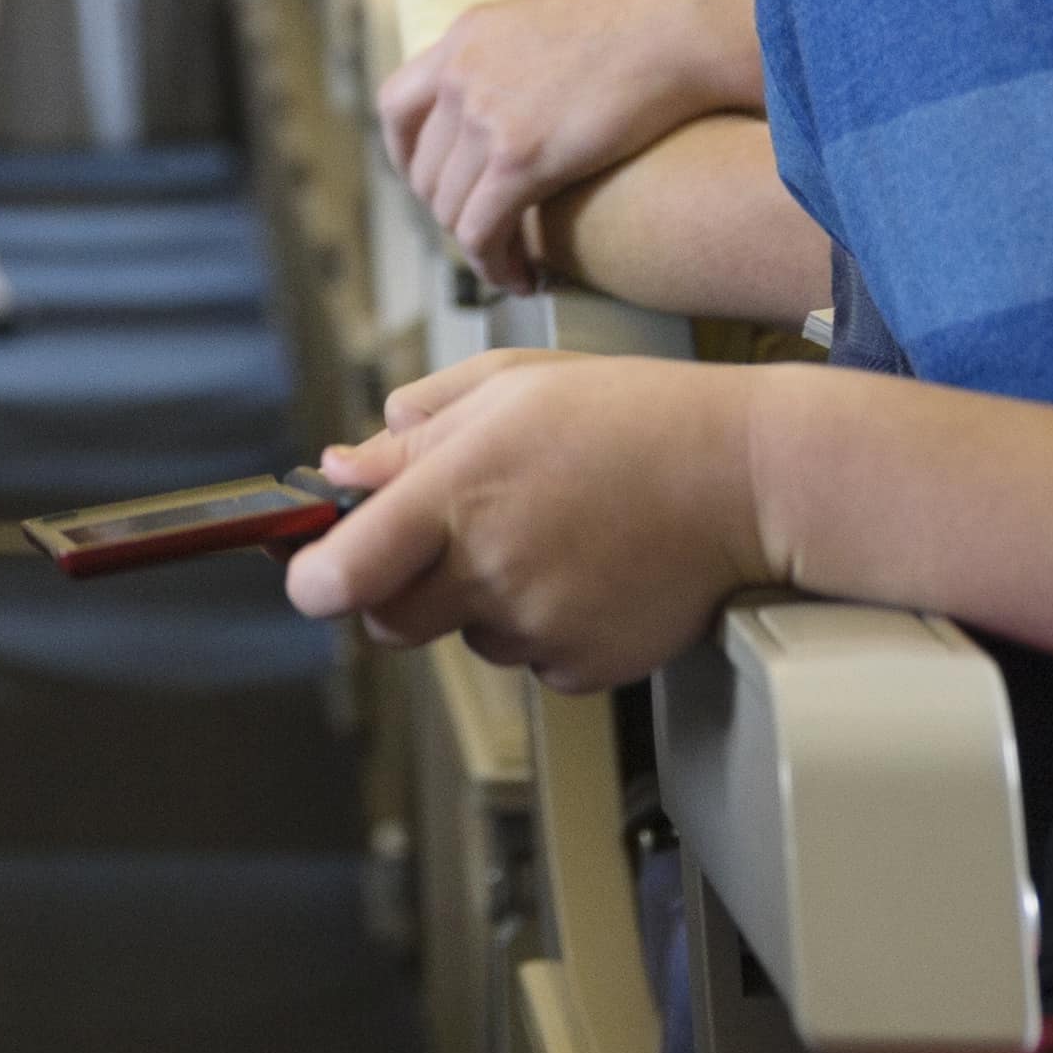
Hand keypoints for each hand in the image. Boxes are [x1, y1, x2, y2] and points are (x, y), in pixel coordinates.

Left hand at [282, 346, 779, 693]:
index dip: (311, 581)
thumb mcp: (505, 384)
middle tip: (441, 542)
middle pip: (389, 622)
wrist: (744, 475)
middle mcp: (491, 568)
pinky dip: (542, 627)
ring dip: (480, 601)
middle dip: (394, 590)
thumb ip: (414, 427)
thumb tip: (344, 465)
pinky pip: (531, 661)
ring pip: (467, 637)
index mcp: (457, 493)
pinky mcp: (586, 667)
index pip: (344, 571)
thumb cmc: (629, 415)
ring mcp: (540, 625)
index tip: (309, 573)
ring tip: (546, 534)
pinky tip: (585, 570)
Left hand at [377, 0, 760, 290]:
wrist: (679, 22)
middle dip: (450, 212)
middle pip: (423, 169)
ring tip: (513, 266)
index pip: (394, 106)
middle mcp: (460, 73)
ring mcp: (484, 114)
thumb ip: (514, 58)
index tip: (429, 188)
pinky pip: (482, 230)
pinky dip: (495, 264)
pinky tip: (527, 278)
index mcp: (463, 36)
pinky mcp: (520, 156)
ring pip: (450, 208)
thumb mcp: (549, 24)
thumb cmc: (641, 24)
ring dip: (478, 248)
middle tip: (491, 235)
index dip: (405, 158)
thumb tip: (519, 98)